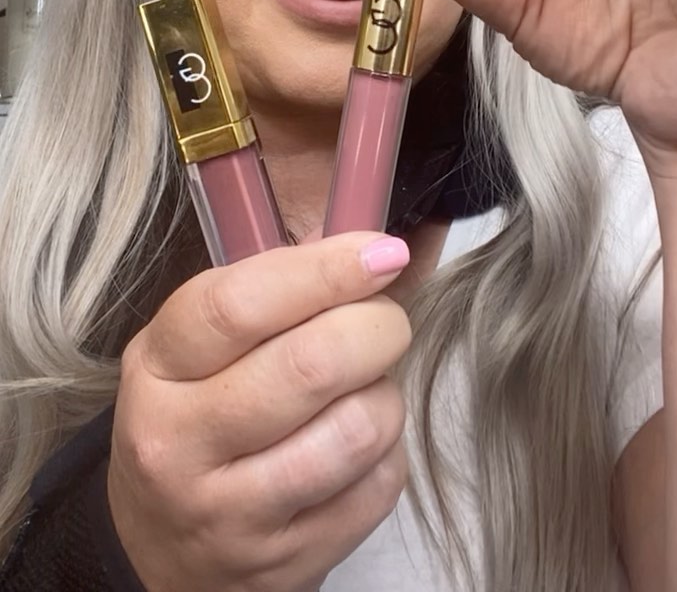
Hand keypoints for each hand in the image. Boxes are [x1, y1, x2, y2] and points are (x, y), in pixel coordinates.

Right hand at [107, 233, 410, 591]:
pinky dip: (388, 451)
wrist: (158, 549)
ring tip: (366, 385)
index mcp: (157, 367)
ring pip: (356, 429)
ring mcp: (231, 512)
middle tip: (386, 319)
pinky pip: (377, 487)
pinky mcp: (284, 563)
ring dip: (385, 393)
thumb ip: (275, 289)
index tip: (380, 252)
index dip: (325, 271)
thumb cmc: (194, 418)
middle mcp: (179, 443)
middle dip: (377, 326)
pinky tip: (359, 442)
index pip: (241, 305)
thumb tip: (376, 246)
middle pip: (311, 364)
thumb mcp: (197, 347)